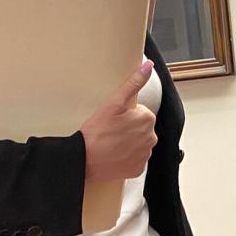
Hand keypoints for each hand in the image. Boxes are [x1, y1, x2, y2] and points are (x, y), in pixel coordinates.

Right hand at [81, 60, 157, 180]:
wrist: (84, 160)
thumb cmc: (97, 131)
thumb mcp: (114, 102)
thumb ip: (134, 83)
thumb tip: (149, 66)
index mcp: (148, 119)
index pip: (140, 113)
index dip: (125, 115)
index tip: (113, 120)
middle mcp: (152, 138)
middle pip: (140, 129)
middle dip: (129, 129)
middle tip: (110, 131)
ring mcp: (145, 155)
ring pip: (138, 144)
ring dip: (128, 143)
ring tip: (110, 143)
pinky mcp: (138, 169)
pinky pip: (135, 160)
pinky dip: (126, 158)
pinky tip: (114, 155)